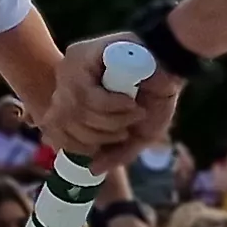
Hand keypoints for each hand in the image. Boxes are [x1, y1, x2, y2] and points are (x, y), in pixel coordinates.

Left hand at [48, 32, 177, 155]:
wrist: (172, 67)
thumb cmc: (156, 99)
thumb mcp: (138, 135)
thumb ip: (116, 154)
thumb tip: (92, 169)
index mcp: (73, 102)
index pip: (53, 130)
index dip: (74, 145)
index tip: (100, 146)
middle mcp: (66, 85)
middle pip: (64, 124)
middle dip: (101, 135)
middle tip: (125, 130)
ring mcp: (70, 69)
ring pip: (76, 112)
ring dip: (112, 121)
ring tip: (134, 112)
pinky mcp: (79, 56)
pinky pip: (87, 96)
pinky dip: (112, 106)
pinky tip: (129, 102)